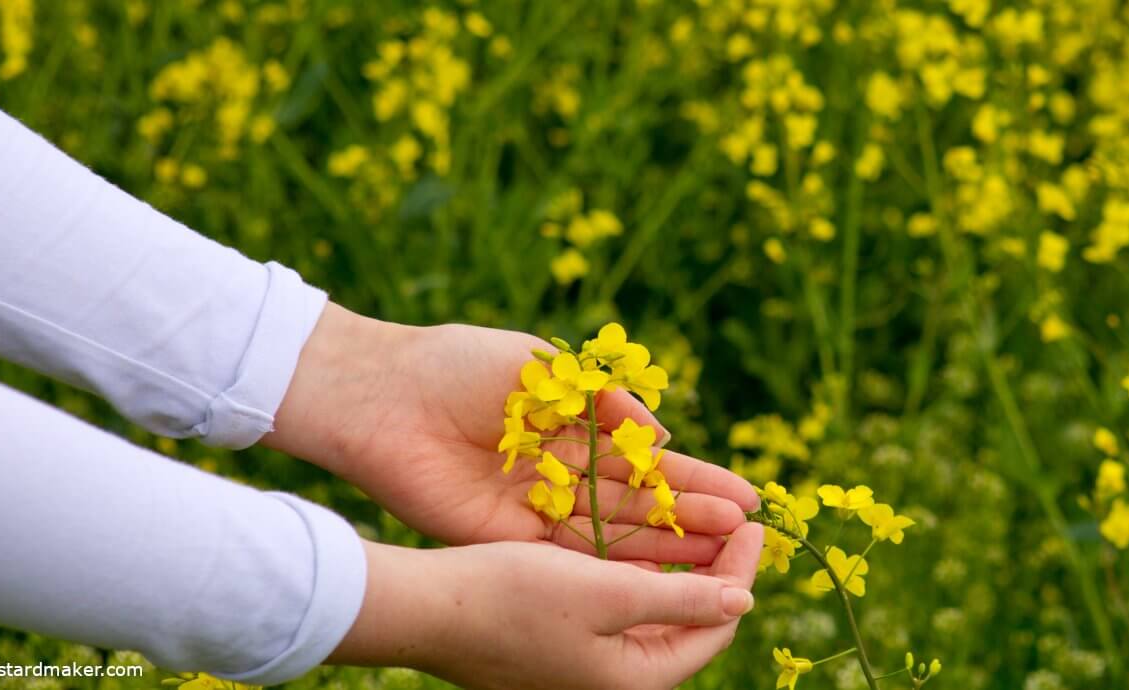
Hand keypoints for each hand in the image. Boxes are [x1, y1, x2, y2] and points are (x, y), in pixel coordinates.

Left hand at [266, 304, 760, 562]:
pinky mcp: (504, 537)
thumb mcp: (545, 367)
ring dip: (665, 546)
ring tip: (720, 554)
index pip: (646, 459)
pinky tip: (660, 572)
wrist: (381, 394)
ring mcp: (535, 507)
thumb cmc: (456, 365)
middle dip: (693, 517)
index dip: (695, 477)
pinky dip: (613, 566)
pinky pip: (568, 555)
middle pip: (639, 503)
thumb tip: (662, 436)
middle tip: (747, 534)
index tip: (747, 494)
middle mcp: (560, 472)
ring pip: (614, 534)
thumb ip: (605, 401)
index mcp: (570, 426)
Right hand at [330, 523, 764, 689]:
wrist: (425, 609)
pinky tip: (644, 539)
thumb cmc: (515, 597)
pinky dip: (640, 575)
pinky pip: (619, 609)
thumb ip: (683, 600)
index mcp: (635, 679)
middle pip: (690, 622)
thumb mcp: (609, 592)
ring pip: (654, 612)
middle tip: (735, 518)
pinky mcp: (560, 646)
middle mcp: (615, 681)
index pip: (717, 626)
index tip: (755, 523)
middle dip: (717, 569)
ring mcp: (585, 666)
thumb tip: (745, 602)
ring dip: (681, 567)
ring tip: (700, 520)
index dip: (741, 572)